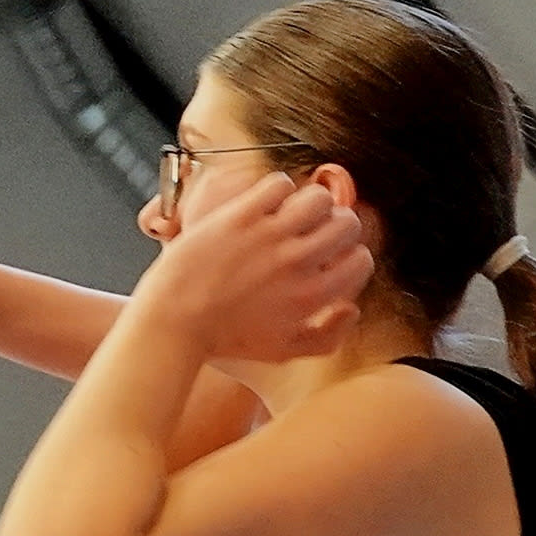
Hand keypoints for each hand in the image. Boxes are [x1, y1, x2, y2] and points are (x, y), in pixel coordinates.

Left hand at [130, 170, 367, 362]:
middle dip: (337, 224)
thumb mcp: (284, 351)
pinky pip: (279, 184)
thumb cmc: (225, 338)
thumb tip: (353, 308)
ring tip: (293, 212)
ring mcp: (269, 236)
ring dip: (311, 201)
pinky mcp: (240, 215)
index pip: (361, 260)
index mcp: (312, 297)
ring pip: (319, 198)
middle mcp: (297, 263)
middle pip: (347, 224)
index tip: (333, 255)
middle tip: (318, 228)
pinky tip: (265, 204)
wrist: (174, 320)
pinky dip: (277, 189)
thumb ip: (328, 336)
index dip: (350, 255)